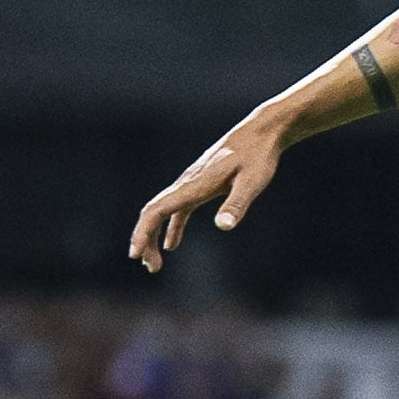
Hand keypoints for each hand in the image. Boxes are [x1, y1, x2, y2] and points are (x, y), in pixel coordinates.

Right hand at [131, 131, 285, 270]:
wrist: (264, 131)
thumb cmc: (260, 155)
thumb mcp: (253, 181)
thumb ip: (237, 203)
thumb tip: (224, 226)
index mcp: (194, 184)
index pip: (157, 209)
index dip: (143, 232)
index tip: (135, 254)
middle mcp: (187, 182)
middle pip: (154, 212)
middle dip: (145, 239)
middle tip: (150, 267)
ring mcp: (192, 182)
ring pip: (163, 211)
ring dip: (154, 236)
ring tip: (154, 264)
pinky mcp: (201, 183)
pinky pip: (178, 208)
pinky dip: (171, 227)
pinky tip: (171, 245)